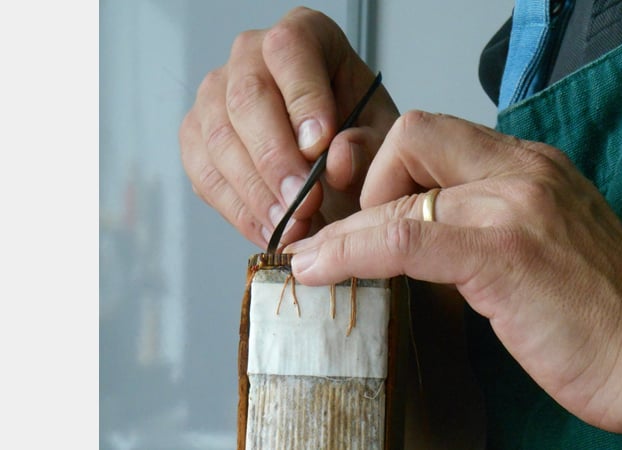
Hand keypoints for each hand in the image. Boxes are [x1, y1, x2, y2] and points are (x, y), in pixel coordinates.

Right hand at [179, 7, 398, 247]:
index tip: (319, 148)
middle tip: (303, 204)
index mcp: (304, 35)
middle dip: (275, 158)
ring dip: (255, 192)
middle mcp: (251, 55)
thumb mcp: (381, 138)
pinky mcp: (197, 136)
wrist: (334, 165)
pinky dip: (237, 209)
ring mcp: (216, 93)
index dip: (302, 99)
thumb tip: (336, 157)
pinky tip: (269, 230)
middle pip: (246, 96)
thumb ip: (368, 145)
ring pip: (218, 138)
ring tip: (291, 227)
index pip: (290, 50)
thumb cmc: (358, 136)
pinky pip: (203, 173)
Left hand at [285, 111, 621, 447]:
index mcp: (532, 165)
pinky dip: (354, 251)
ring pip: (400, 190)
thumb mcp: (540, 245)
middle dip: (368, 181)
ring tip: (319, 258)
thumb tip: (411, 234)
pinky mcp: (502, 253)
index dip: (386, 168)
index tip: (363, 207)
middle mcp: (524, 170)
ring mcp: (515, 206)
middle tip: (356, 233)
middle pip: (414, 135)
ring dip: (347, 226)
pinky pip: (405, 238)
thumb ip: (483, 224)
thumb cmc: (600, 312)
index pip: (435, 135)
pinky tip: (323, 269)